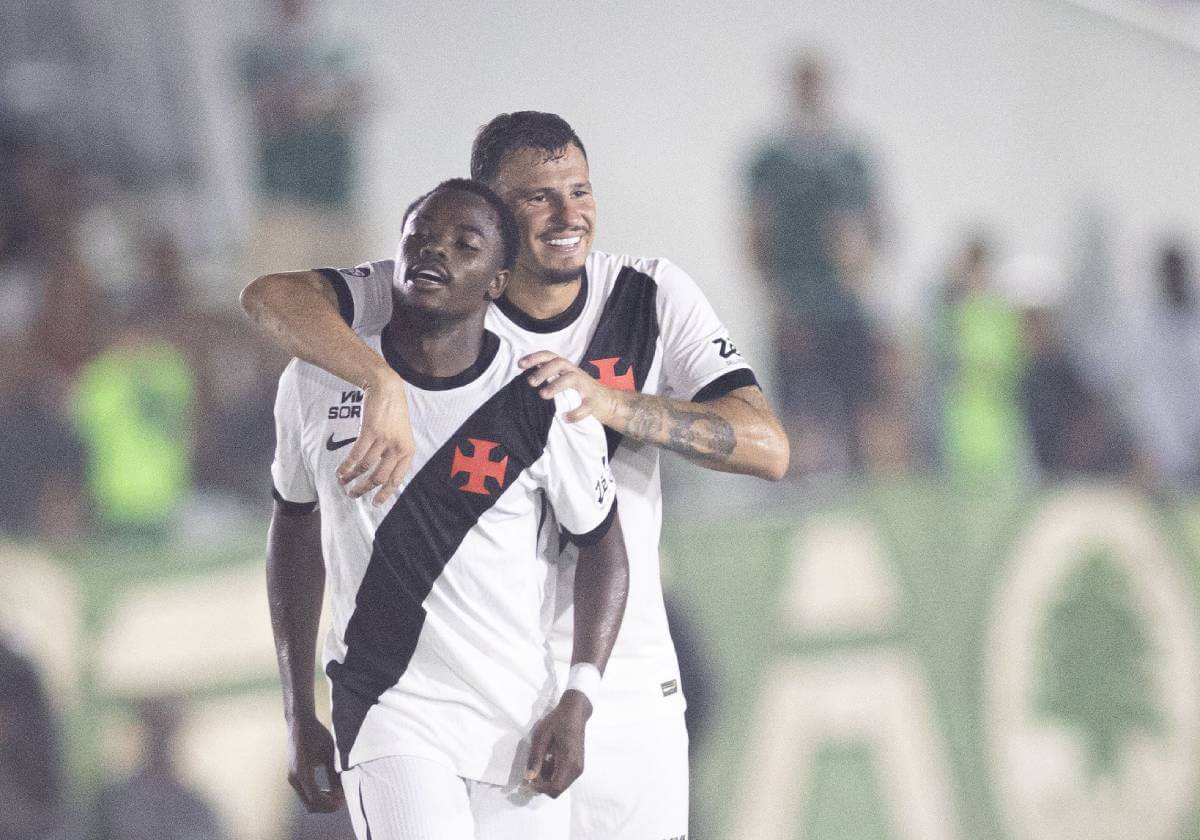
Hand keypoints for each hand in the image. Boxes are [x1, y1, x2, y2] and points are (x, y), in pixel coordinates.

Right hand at [287, 715, 343, 812]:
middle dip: (327, 806)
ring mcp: (292, 779)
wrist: (299, 723)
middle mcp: (294, 778)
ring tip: (338, 796)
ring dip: (323, 803)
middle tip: (343, 801)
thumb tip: (340, 793)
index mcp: (302, 771)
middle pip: (310, 804)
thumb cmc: (316, 734)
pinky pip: (305, 795)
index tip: (344, 799)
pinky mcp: (294, 777)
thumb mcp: (329, 752)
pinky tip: (329, 791)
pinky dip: (317, 797)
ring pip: (307, 802)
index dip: (330, 803)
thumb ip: (334, 774)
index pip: (315, 797)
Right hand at [337, 370, 414, 504]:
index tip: (375, 503)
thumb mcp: (401, 435)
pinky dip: (346, 466)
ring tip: (343, 482)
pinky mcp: (370, 432)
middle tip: (353, 494)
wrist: (387, 389)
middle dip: (364, 489)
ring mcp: (384, 440)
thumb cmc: (393, 413)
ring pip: (365, 467)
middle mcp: (398, 448)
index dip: (385, 494)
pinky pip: (356, 455)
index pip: (397, 479)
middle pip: (379, 477)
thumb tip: (381, 476)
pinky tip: (340, 471)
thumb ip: (394, 454)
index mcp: (408, 451)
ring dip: (351, 477)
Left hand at [520, 352, 619, 424]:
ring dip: (556, 385)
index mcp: (566, 368)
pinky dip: (575, 412)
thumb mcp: (564, 380)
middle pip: (559, 363)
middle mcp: (575, 373)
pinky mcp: (593, 402)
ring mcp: (585, 386)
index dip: (535, 357)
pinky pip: (585, 405)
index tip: (520, 364)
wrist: (608, 403)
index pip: (550, 356)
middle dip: (544, 371)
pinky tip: (565, 417)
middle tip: (530, 382)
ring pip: (571, 378)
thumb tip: (526, 378)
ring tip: (543, 395)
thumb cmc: (580, 392)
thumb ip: (549, 377)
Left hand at [524, 690, 591, 797]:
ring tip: (541, 759)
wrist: (575, 712)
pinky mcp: (577, 765)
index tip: (527, 781)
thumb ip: (535, 758)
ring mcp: (579, 768)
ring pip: (560, 785)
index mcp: (569, 761)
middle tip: (531, 770)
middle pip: (557, 789)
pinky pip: (563, 777)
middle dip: (542, 784)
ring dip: (547, 778)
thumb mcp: (541, 737)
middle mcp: (577, 769)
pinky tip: (548, 758)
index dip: (539, 788)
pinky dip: (553, 773)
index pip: (554, 787)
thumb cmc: (557, 721)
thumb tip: (528, 777)